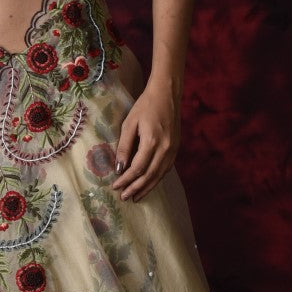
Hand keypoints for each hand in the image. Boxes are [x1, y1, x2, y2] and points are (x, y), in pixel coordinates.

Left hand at [111, 81, 180, 200]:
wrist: (167, 94)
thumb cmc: (145, 106)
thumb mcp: (129, 123)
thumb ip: (124, 146)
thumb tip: (119, 168)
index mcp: (152, 141)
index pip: (137, 168)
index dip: (126, 180)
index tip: (115, 186)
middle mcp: (165, 149)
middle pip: (149, 175)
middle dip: (136, 188)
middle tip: (124, 198)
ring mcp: (173, 150)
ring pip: (159, 175)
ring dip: (147, 187)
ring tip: (136, 197)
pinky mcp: (176, 149)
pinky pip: (166, 169)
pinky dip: (156, 179)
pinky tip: (149, 184)